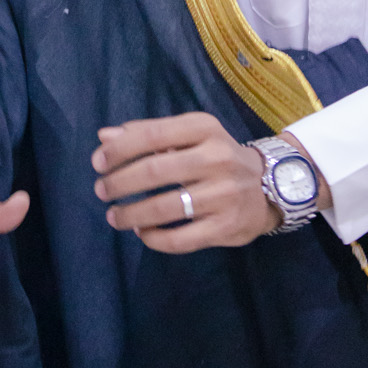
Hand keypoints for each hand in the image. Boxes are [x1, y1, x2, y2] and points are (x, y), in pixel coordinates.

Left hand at [91, 113, 328, 252]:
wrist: (270, 186)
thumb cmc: (217, 156)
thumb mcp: (189, 135)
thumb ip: (147, 134)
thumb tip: (105, 136)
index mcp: (204, 128)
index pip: (152, 135)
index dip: (119, 150)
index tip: (98, 163)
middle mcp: (217, 158)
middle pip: (154, 171)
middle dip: (118, 183)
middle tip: (101, 191)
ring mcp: (224, 194)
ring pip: (164, 208)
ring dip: (130, 213)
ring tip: (114, 216)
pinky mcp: (227, 226)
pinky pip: (180, 239)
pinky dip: (153, 238)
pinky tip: (142, 232)